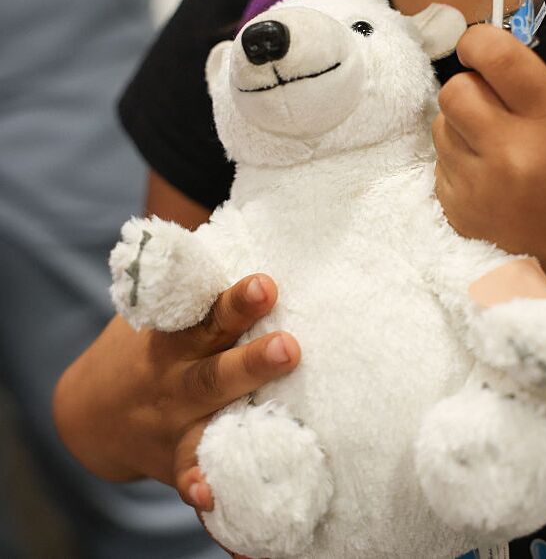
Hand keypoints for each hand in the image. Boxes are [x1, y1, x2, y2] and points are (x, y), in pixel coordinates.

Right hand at [53, 274, 299, 510]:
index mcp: (175, 335)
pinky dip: (200, 484)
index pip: (205, 312)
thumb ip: (203, 283)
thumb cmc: (152, 348)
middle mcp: (174, 375)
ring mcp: (173, 420)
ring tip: (273, 400)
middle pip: (213, 362)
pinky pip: (190, 474)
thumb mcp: (164, 314)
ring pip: (210, 410)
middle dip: (249, 355)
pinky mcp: (175, 458)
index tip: (267, 283)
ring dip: (241, 404)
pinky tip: (213, 494)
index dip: (234, 299)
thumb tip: (267, 216)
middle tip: (290, 345)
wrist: (91, 413)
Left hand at [433, 25, 545, 303]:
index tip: (479, 47)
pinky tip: (489, 180)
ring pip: (440, 127)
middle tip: (490, 104)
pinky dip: (459, 163)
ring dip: (461, 126)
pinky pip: (440, 165)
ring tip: (493, 147)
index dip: (479, 41)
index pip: (497, 57)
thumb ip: (538, 90)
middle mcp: (511, 155)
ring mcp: (479, 189)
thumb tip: (489, 65)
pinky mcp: (458, 214)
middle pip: (454, 91)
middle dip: (470, 88)